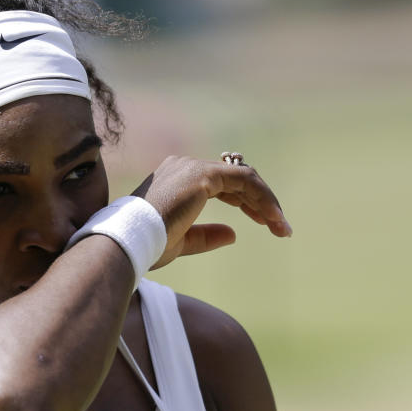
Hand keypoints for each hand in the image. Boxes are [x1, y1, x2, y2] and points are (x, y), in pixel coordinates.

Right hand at [130, 156, 291, 268]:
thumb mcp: (182, 241)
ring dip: (265, 201)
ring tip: (281, 227)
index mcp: (176, 178)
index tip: (263, 223)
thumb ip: (206, 235)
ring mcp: (193, 168)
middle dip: (259, 202)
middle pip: (234, 178)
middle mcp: (184, 166)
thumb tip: (233, 234)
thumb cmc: (148, 244)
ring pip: (243, 177)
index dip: (245, 202)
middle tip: (279, 227)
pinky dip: (263, 197)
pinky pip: (244, 180)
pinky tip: (273, 218)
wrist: (130, 240)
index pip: (220, 183)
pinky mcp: (203, 174)